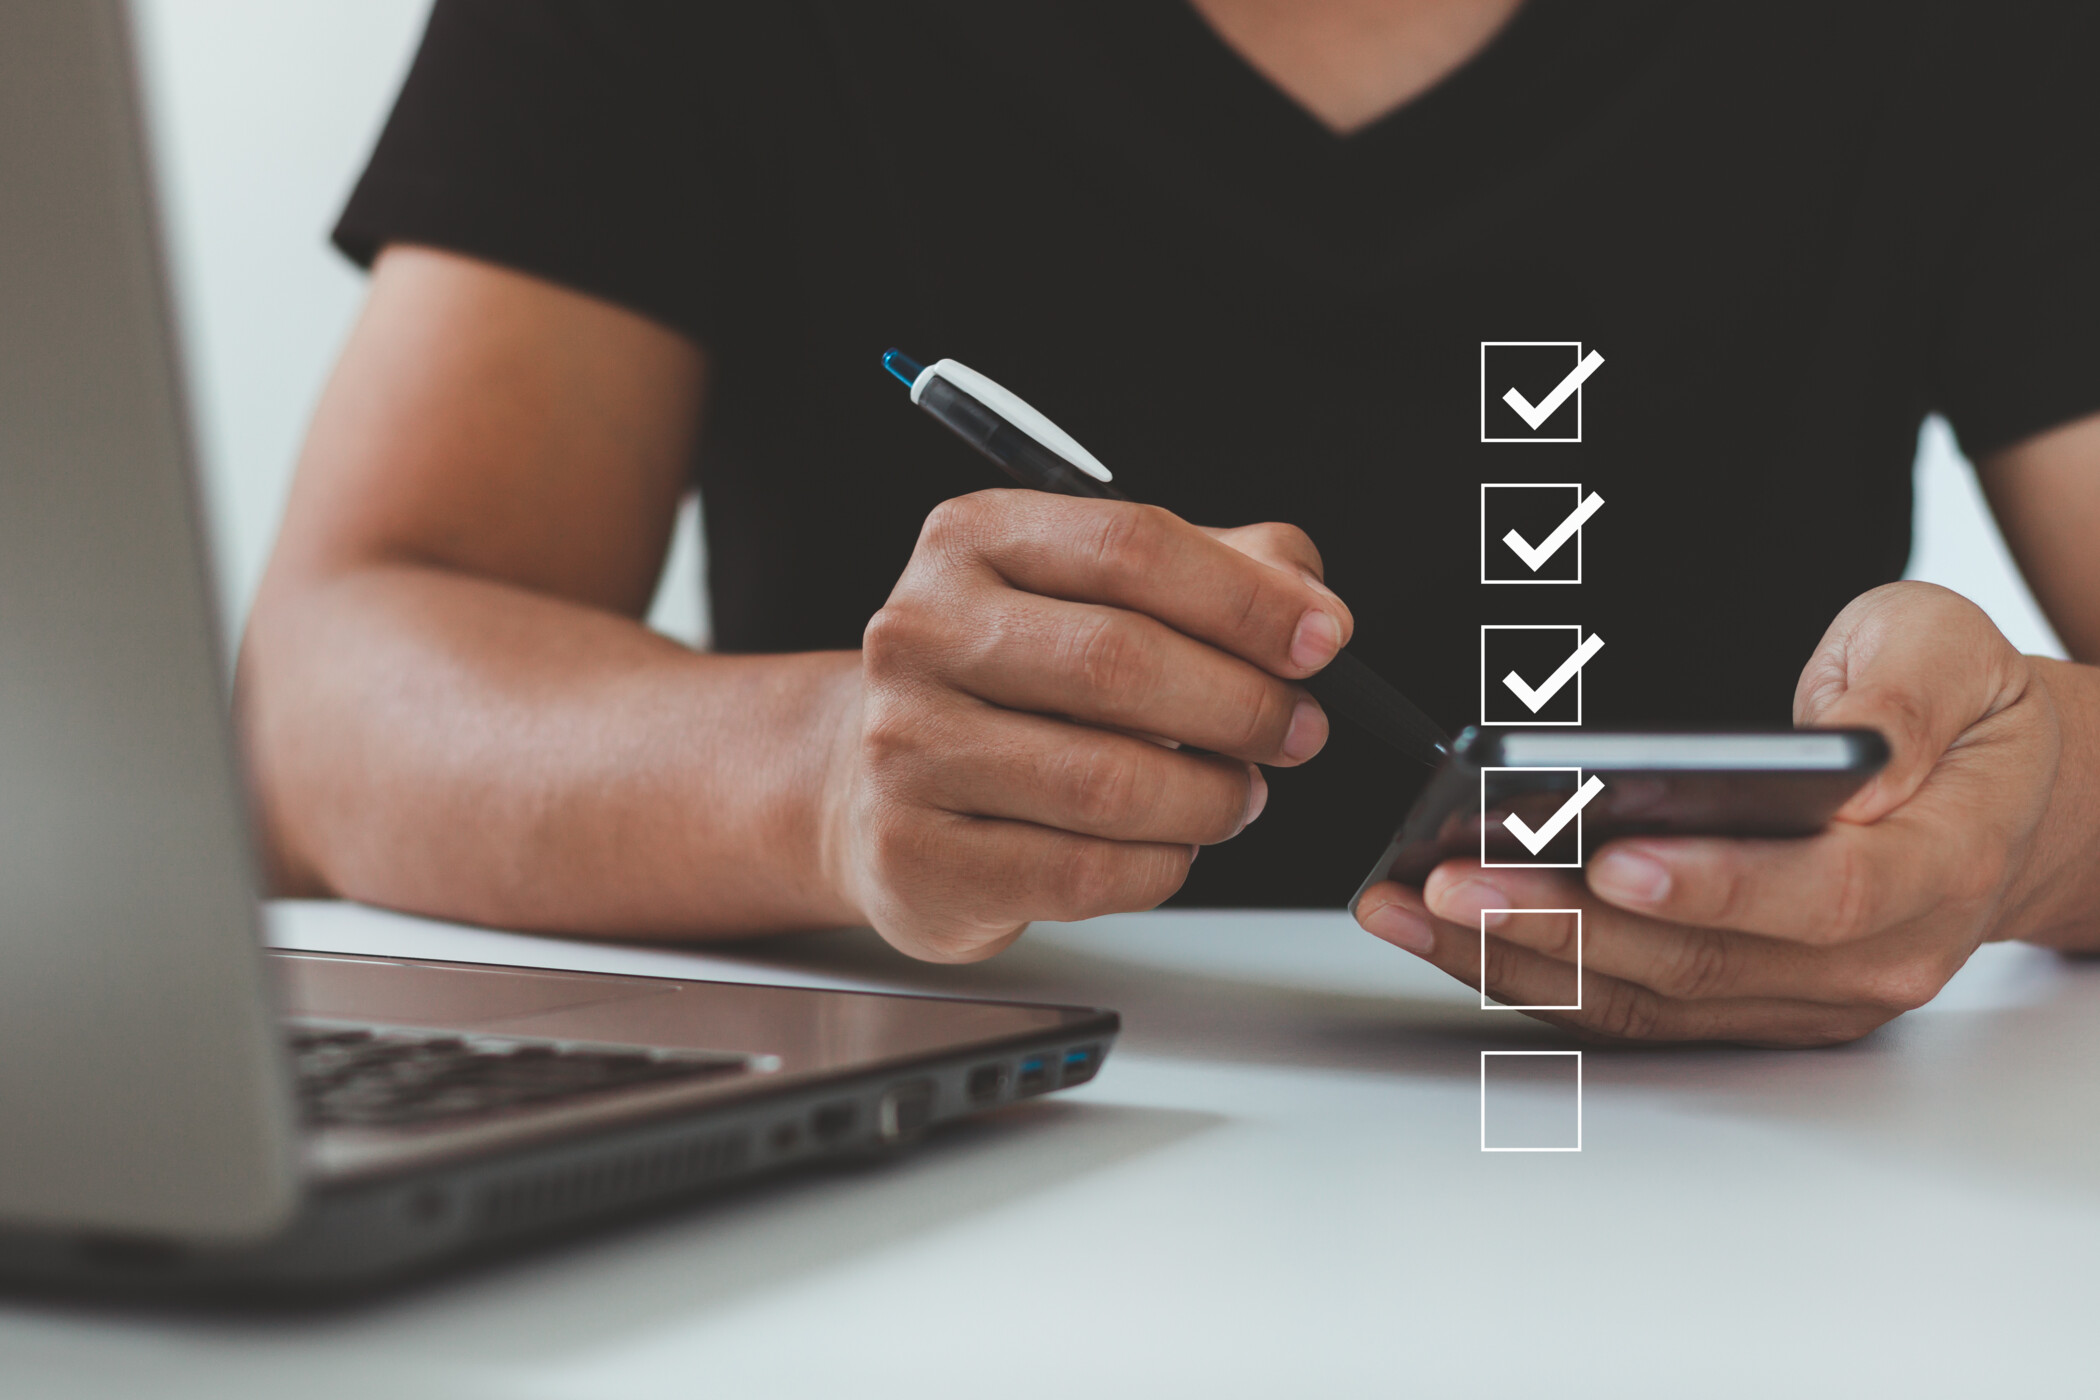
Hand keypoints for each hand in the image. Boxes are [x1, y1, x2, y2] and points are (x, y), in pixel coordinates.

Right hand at [829, 490, 1352, 961]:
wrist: (875, 787)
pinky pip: (1082, 874)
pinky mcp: (917, 856)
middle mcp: (920, 633)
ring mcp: (904, 749)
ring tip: (1236, 795)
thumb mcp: (1106, 593)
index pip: (1129, 544)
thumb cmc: (1016, 685)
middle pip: (1120, 662)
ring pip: (1107, 784)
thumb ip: (1222, 572)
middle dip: (1241, 705)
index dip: (1246, 598)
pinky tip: (1166, 845)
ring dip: (1208, 798)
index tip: (1324, 643)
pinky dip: (1158, 866)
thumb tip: (1313, 609)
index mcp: (974, 539)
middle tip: (1296, 732)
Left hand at [1354, 582, 2077, 1045]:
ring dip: (1518, 958)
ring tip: (1413, 905)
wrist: (2003, 804)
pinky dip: (1529, 975)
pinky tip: (1443, 932)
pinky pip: (1627, 1006)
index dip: (1716, 885)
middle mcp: (1867, 958)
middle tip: (1456, 881)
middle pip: (1701, 962)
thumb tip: (1838, 746)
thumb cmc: (1964, 720)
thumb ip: (1901, 694)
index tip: (1615, 859)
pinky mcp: (1742, 1005)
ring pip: (1645, 996)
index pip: (1821, 893)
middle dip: (1565, 924)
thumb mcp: (1953, 655)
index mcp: (1934, 868)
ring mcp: (1800, 996)